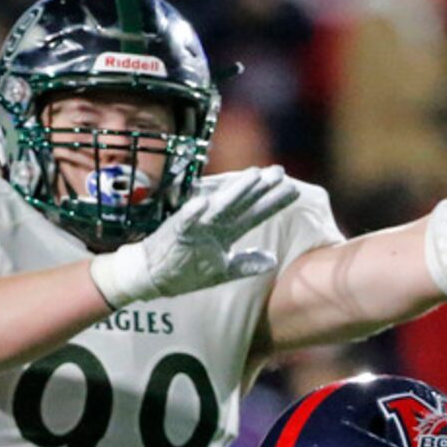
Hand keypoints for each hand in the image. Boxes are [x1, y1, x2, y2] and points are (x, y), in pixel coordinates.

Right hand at [89, 165, 298, 308]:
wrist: (153, 275)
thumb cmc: (186, 270)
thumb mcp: (222, 270)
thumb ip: (246, 263)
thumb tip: (272, 260)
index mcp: (225, 230)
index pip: (254, 213)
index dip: (273, 202)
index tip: (293, 189)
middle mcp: (214, 223)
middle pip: (242, 203)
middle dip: (261, 188)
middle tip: (280, 171)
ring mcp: (196, 225)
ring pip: (220, 205)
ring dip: (236, 191)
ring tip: (254, 175)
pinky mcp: (176, 232)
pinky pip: (185, 221)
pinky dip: (193, 212)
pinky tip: (204, 202)